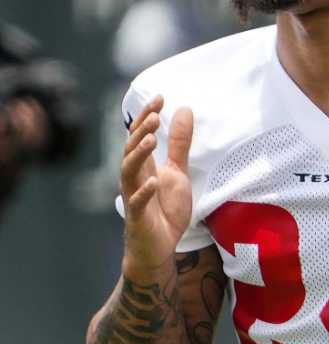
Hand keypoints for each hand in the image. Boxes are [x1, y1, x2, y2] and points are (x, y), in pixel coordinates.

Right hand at [119, 97, 194, 272]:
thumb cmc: (165, 208)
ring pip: (128, 171)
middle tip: (154, 115)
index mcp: (144, 165)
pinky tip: (153, 181)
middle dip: (140, 131)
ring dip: (138, 154)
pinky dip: (143, 191)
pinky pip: (136, 202)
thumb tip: (184, 110)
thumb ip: (180, 145)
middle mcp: (134, 176)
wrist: (159, 246)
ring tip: (150, 139)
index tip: (160, 97)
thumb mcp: (178, 172)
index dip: (147, 116)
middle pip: (131, 148)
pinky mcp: (137, 216)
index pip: (140, 134)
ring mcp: (134, 195)